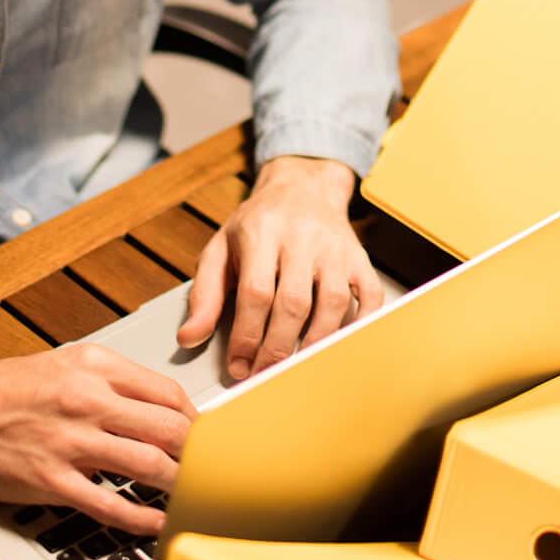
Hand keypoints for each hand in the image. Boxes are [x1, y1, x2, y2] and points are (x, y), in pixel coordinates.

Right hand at [0, 343, 194, 533]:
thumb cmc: (1, 390)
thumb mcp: (62, 364)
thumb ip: (107, 381)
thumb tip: (153, 405)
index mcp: (92, 365)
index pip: (166, 392)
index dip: (193, 418)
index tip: (201, 434)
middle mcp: (87, 399)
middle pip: (168, 428)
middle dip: (196, 452)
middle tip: (208, 467)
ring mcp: (70, 442)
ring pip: (148, 465)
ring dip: (177, 483)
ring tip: (191, 494)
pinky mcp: (52, 482)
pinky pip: (110, 504)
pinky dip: (141, 518)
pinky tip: (155, 522)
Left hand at [176, 154, 383, 382]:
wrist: (302, 185)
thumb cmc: (258, 223)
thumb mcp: (220, 249)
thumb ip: (205, 295)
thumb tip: (189, 338)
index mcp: (261, 232)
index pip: (256, 293)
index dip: (247, 336)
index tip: (239, 366)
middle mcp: (302, 237)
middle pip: (294, 302)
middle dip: (278, 348)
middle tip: (265, 374)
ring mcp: (335, 247)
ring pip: (333, 303)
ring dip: (315, 343)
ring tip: (297, 367)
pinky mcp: (359, 257)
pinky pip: (370, 295)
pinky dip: (360, 324)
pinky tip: (340, 344)